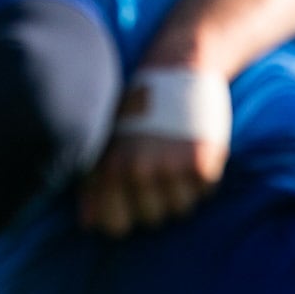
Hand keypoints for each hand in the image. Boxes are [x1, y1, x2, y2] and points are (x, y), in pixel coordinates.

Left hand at [77, 70, 231, 236]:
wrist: (177, 66)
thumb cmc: (134, 107)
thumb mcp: (105, 141)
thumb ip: (92, 185)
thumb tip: (88, 224)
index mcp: (110, 169)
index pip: (115, 227)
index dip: (124, 214)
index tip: (130, 196)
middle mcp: (139, 171)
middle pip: (152, 220)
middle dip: (155, 200)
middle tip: (157, 166)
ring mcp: (171, 166)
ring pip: (181, 209)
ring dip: (181, 190)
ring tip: (175, 157)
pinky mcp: (202, 160)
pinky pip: (205, 190)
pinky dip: (203, 176)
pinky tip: (192, 150)